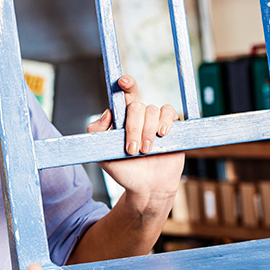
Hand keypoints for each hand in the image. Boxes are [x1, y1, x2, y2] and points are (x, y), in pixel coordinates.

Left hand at [87, 75, 184, 211]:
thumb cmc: (124, 172)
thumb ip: (97, 134)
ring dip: (148, 131)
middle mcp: (139, 117)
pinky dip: (165, 121)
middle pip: (137, 106)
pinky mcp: (172, 127)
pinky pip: (170, 113)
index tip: (122, 82)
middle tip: (132, 149)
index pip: (124, 96)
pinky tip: (162, 135)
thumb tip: (108, 112)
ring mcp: (156, 121)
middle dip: (133, 128)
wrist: (146, 188)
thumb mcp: (103, 155)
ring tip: (146, 151)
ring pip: (153, 110)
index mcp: (122, 120)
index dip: (125, 84)